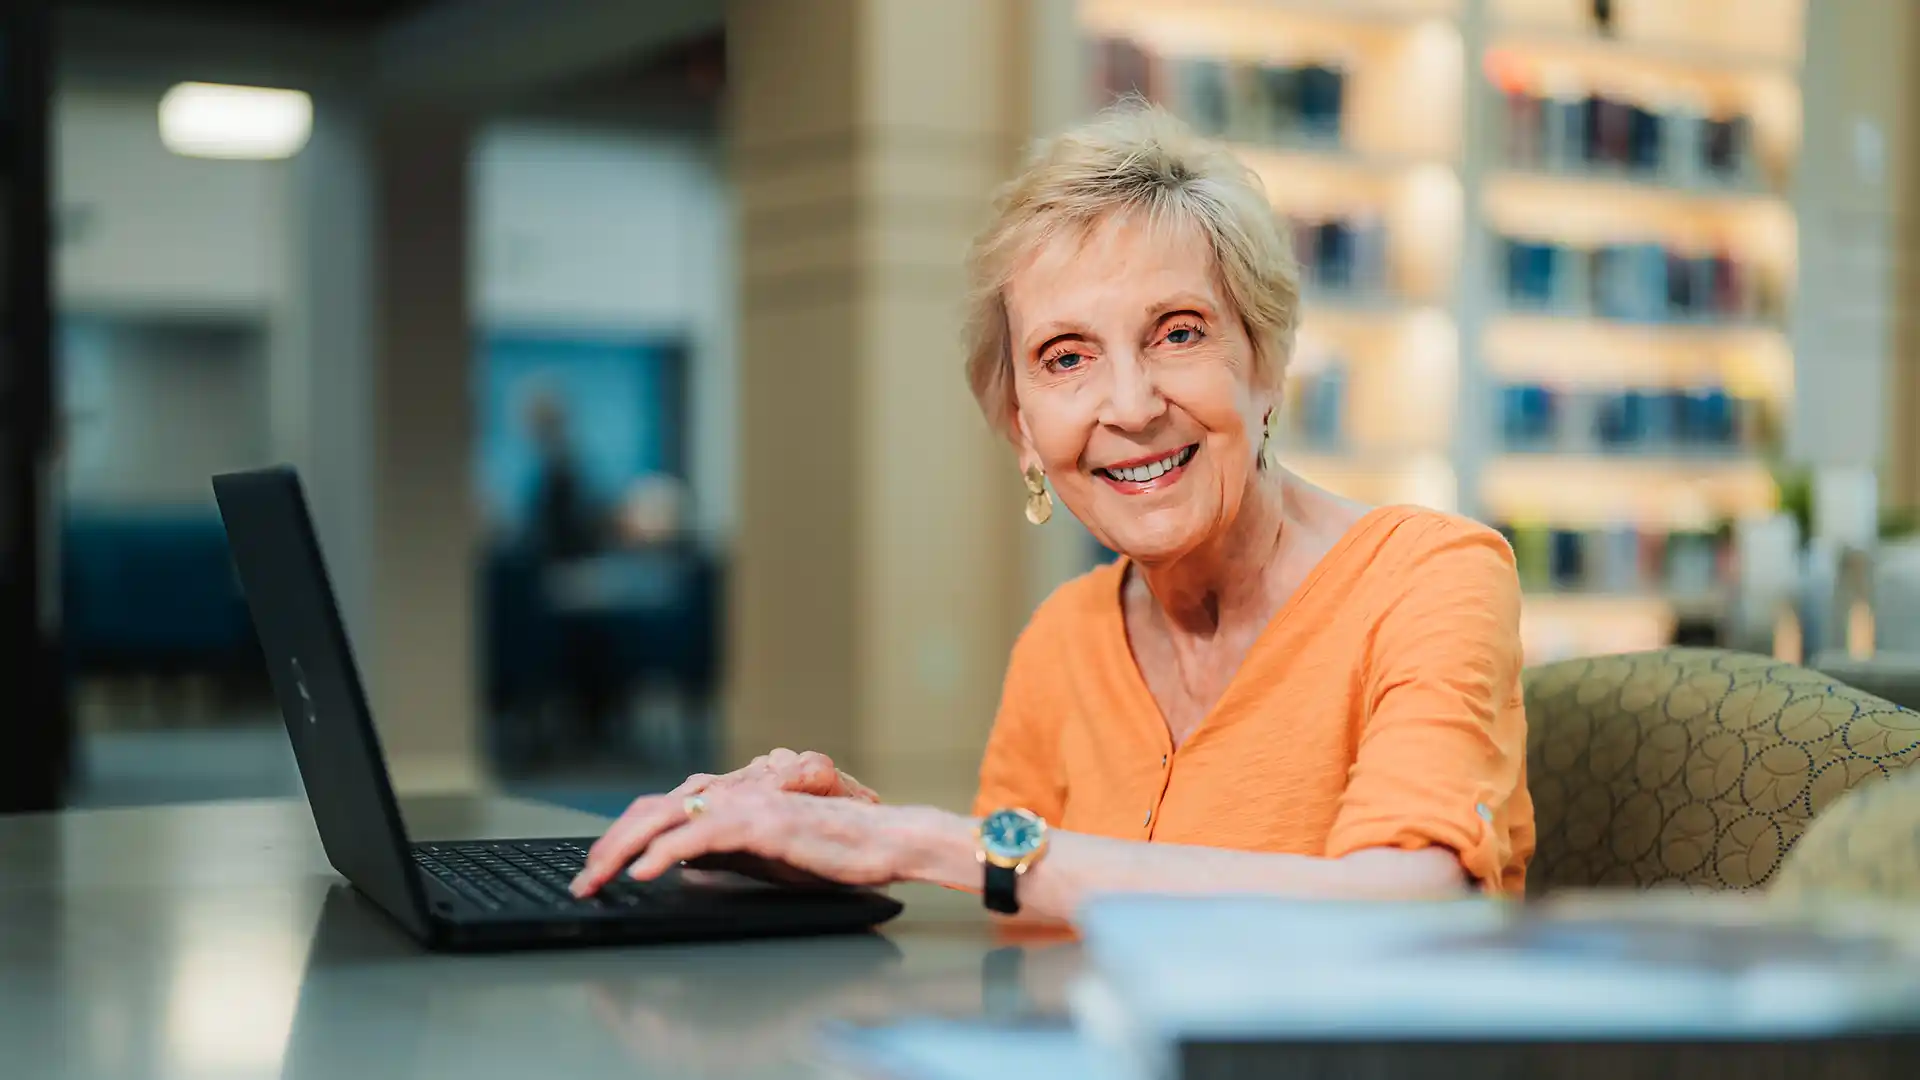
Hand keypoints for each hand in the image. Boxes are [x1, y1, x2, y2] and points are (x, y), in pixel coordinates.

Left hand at [576, 789, 941, 895]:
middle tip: (581, 882)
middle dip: (606, 847)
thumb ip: (720, 852)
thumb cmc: (832, 850)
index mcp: (728, 800)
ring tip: (595, 880)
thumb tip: (680, 864)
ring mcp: (746, 804)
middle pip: (650, 811)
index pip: (658, 813)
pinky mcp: (764, 822)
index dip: (619, 839)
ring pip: (666, 819)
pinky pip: (702, 835)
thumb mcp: (762, 855)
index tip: (593, 873)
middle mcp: (731, 793)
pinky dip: (666, 853)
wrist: (884, 842)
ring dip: (622, 851)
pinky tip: (643, 873)